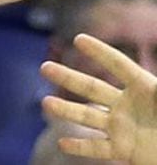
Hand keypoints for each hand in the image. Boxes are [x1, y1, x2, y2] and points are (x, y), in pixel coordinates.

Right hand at [41, 34, 156, 163]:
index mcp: (144, 88)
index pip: (119, 66)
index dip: (100, 53)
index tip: (78, 38)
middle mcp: (127, 105)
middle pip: (92, 88)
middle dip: (68, 78)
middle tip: (45, 67)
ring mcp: (122, 127)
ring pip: (88, 116)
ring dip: (66, 110)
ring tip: (46, 103)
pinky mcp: (123, 150)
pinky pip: (98, 148)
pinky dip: (81, 146)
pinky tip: (63, 142)